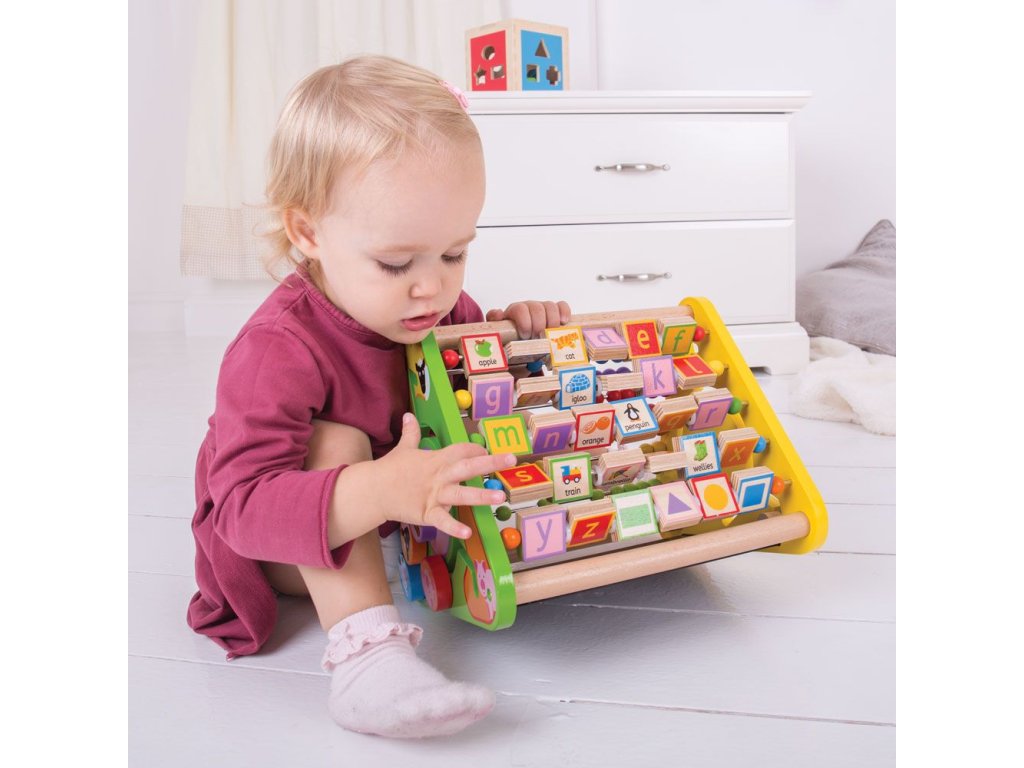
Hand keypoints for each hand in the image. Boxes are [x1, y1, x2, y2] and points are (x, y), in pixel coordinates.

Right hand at [374, 414, 515, 538]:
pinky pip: (443, 520)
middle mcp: (438, 476)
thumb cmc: (390, 469)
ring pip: (460, 495)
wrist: (372, 490)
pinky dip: (454, 527)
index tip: (485, 451)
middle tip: (511, 459)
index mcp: (436, 459)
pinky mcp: (426, 513)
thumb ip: (411, 434)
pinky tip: (468, 532)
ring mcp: (434, 495)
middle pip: (467, 467)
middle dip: (490, 463)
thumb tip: (408, 416)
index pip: (461, 450)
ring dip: (481, 496)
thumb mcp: (402, 449)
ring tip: (501, 497)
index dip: (475, 450)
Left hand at [486, 300, 570, 338]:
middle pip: (537, 308)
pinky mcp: (555, 312)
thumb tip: (498, 313)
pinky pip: (561, 306)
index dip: (525, 322)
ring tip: (549, 335)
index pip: (520, 309)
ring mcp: (542, 308)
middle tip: (537, 338)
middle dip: (538, 325)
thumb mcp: (500, 330)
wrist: (521, 338)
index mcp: (515, 311)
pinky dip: (564, 312)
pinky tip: (564, 322)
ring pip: (550, 306)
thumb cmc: (511, 335)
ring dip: (551, 322)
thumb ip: (495, 321)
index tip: (526, 335)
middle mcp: (529, 307)